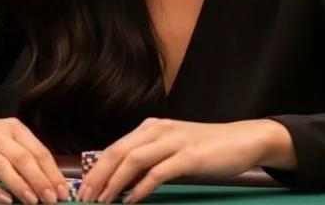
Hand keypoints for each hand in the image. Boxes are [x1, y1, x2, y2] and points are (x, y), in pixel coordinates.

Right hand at [0, 112, 67, 204]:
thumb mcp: (8, 138)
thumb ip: (27, 154)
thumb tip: (52, 180)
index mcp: (14, 128)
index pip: (38, 151)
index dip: (52, 172)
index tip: (63, 191)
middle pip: (23, 158)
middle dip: (40, 180)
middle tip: (52, 199)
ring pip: (2, 166)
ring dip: (19, 185)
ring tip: (33, 201)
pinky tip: (6, 200)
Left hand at [78, 118, 292, 203]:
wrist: (242, 139)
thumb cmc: (206, 147)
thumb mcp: (172, 147)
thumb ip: (149, 158)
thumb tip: (121, 180)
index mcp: (151, 127)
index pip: (114, 147)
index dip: (95, 169)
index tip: (83, 190)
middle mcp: (159, 129)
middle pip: (117, 152)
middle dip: (97, 177)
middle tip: (85, 198)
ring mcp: (174, 141)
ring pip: (133, 160)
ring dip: (114, 183)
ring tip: (103, 201)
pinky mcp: (189, 156)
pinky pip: (157, 172)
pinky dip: (140, 188)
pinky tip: (131, 200)